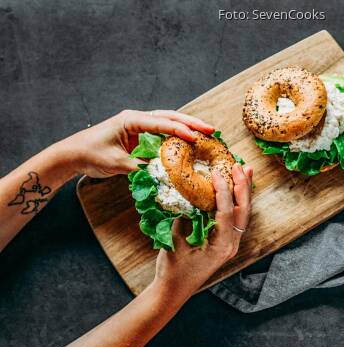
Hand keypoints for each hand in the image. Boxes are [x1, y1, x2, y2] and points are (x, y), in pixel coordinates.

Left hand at [57, 109, 214, 177]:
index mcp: (131, 120)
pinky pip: (162, 134)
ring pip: (168, 122)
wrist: (73, 154)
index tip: (196, 138)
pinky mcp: (139, 135)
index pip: (162, 123)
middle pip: (170, 116)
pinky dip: (176, 137)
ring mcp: (139, 126)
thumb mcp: (117, 163)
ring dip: (186, 128)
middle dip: (191, 123)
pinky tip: (189, 143)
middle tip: (211, 129)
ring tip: (205, 133)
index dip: (181, 130)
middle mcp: (137, 119)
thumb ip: (140, 166)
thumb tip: (162, 172)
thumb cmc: (91, 154)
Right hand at [153, 163, 252, 297]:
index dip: (223, 191)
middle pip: (244, 211)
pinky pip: (236, 217)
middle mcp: (232, 244)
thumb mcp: (176, 240)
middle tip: (239, 165)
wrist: (173, 290)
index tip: (217, 172)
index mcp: (222, 246)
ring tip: (245, 169)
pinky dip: (236, 200)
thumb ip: (186, 216)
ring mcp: (231, 243)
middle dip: (243, 186)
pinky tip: (235, 188)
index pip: (228, 213)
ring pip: (243, 213)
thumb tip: (191, 192)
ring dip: (244, 191)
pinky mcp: (226, 241)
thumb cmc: (173, 268)